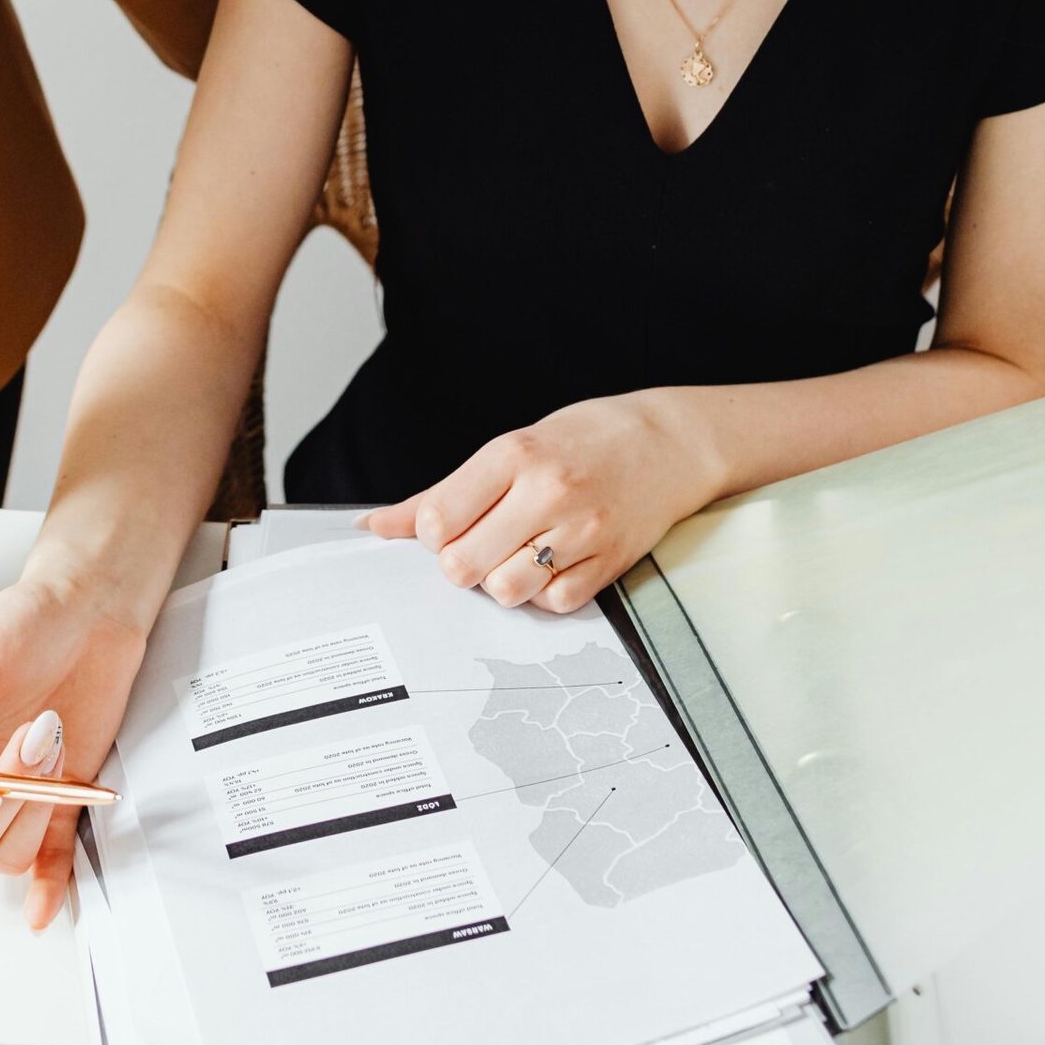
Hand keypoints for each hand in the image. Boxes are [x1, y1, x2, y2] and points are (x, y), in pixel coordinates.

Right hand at [0, 564, 146, 929]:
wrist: (90, 609)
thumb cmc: (21, 623)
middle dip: (3, 798)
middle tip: (33, 737)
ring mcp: (15, 799)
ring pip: (6, 851)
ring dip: (34, 808)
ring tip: (52, 738)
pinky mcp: (59, 802)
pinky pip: (46, 861)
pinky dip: (45, 888)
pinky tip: (41, 910)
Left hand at [361, 390, 720, 611]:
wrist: (669, 442)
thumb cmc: (583, 440)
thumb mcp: (510, 448)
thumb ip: (442, 492)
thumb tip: (376, 526)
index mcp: (514, 455)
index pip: (437, 518)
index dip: (430, 533)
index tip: (446, 526)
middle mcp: (546, 492)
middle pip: (462, 564)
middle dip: (459, 563)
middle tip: (478, 545)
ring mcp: (581, 531)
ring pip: (505, 591)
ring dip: (500, 582)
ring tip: (515, 555)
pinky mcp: (609, 564)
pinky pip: (553, 604)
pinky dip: (542, 595)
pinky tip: (550, 565)